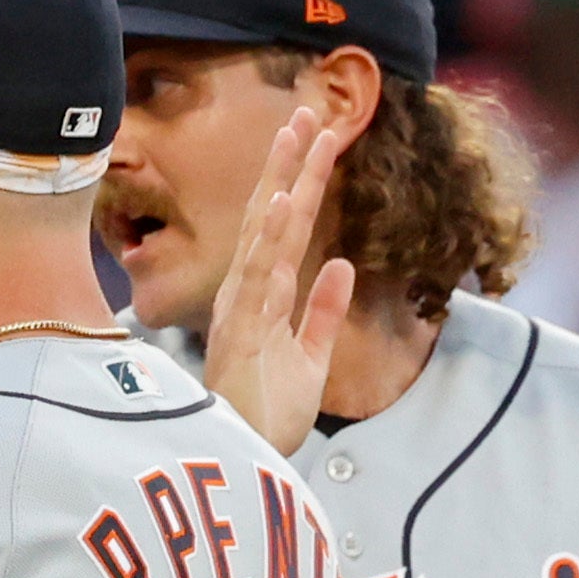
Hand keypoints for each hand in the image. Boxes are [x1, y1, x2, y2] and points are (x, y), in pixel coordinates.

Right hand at [205, 108, 354, 458]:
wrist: (245, 466)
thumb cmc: (267, 419)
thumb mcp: (310, 360)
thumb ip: (322, 313)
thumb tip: (339, 263)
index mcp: (264, 299)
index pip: (288, 229)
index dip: (304, 182)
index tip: (321, 136)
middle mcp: (248, 295)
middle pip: (272, 217)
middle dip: (290, 165)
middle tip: (308, 112)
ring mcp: (241, 310)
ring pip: (265, 235)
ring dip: (280, 184)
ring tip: (297, 136)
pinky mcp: (239, 335)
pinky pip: (255, 280)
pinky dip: (265, 241)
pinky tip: (278, 204)